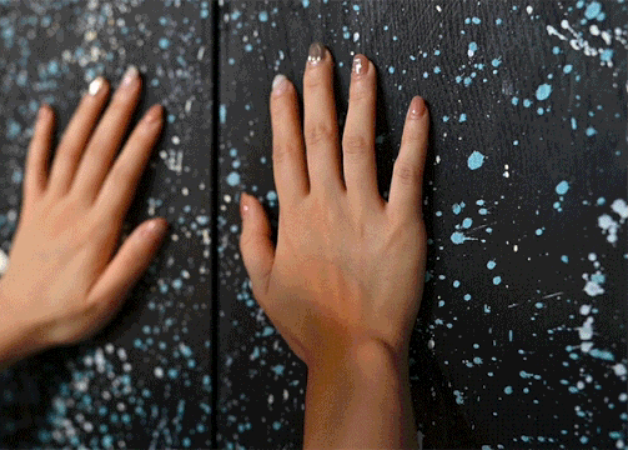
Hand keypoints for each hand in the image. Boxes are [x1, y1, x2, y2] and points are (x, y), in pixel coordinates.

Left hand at [0, 66, 166, 367]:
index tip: (156, 113)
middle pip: (98, 152)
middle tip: (133, 80)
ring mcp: (49, 205)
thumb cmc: (66, 314)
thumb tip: (160, 224)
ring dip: (86, 115)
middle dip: (118, 113)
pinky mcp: (32, 209)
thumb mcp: (108, 299)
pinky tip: (48, 112)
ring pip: (69, 151)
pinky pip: (35, 166)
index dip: (141, 142)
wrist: (14, 318)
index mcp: (96, 230)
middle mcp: (72, 209)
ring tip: (100, 84)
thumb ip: (133, 260)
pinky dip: (41, 137)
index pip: (123, 176)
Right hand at [238, 44, 428, 369]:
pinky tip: (417, 106)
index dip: (283, 114)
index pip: (285, 152)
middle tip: (320, 55)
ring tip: (363, 64)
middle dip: (319, 90)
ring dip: (361, 99)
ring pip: (359, 142)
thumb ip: (253, 237)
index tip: (283, 83)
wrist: (354, 349)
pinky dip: (414, 136)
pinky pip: (408, 171)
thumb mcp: (263, 283)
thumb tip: (247, 196)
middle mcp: (327, 203)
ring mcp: (366, 210)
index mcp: (294, 216)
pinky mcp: (403, 223)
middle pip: (319, 135)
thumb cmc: (309, 322)